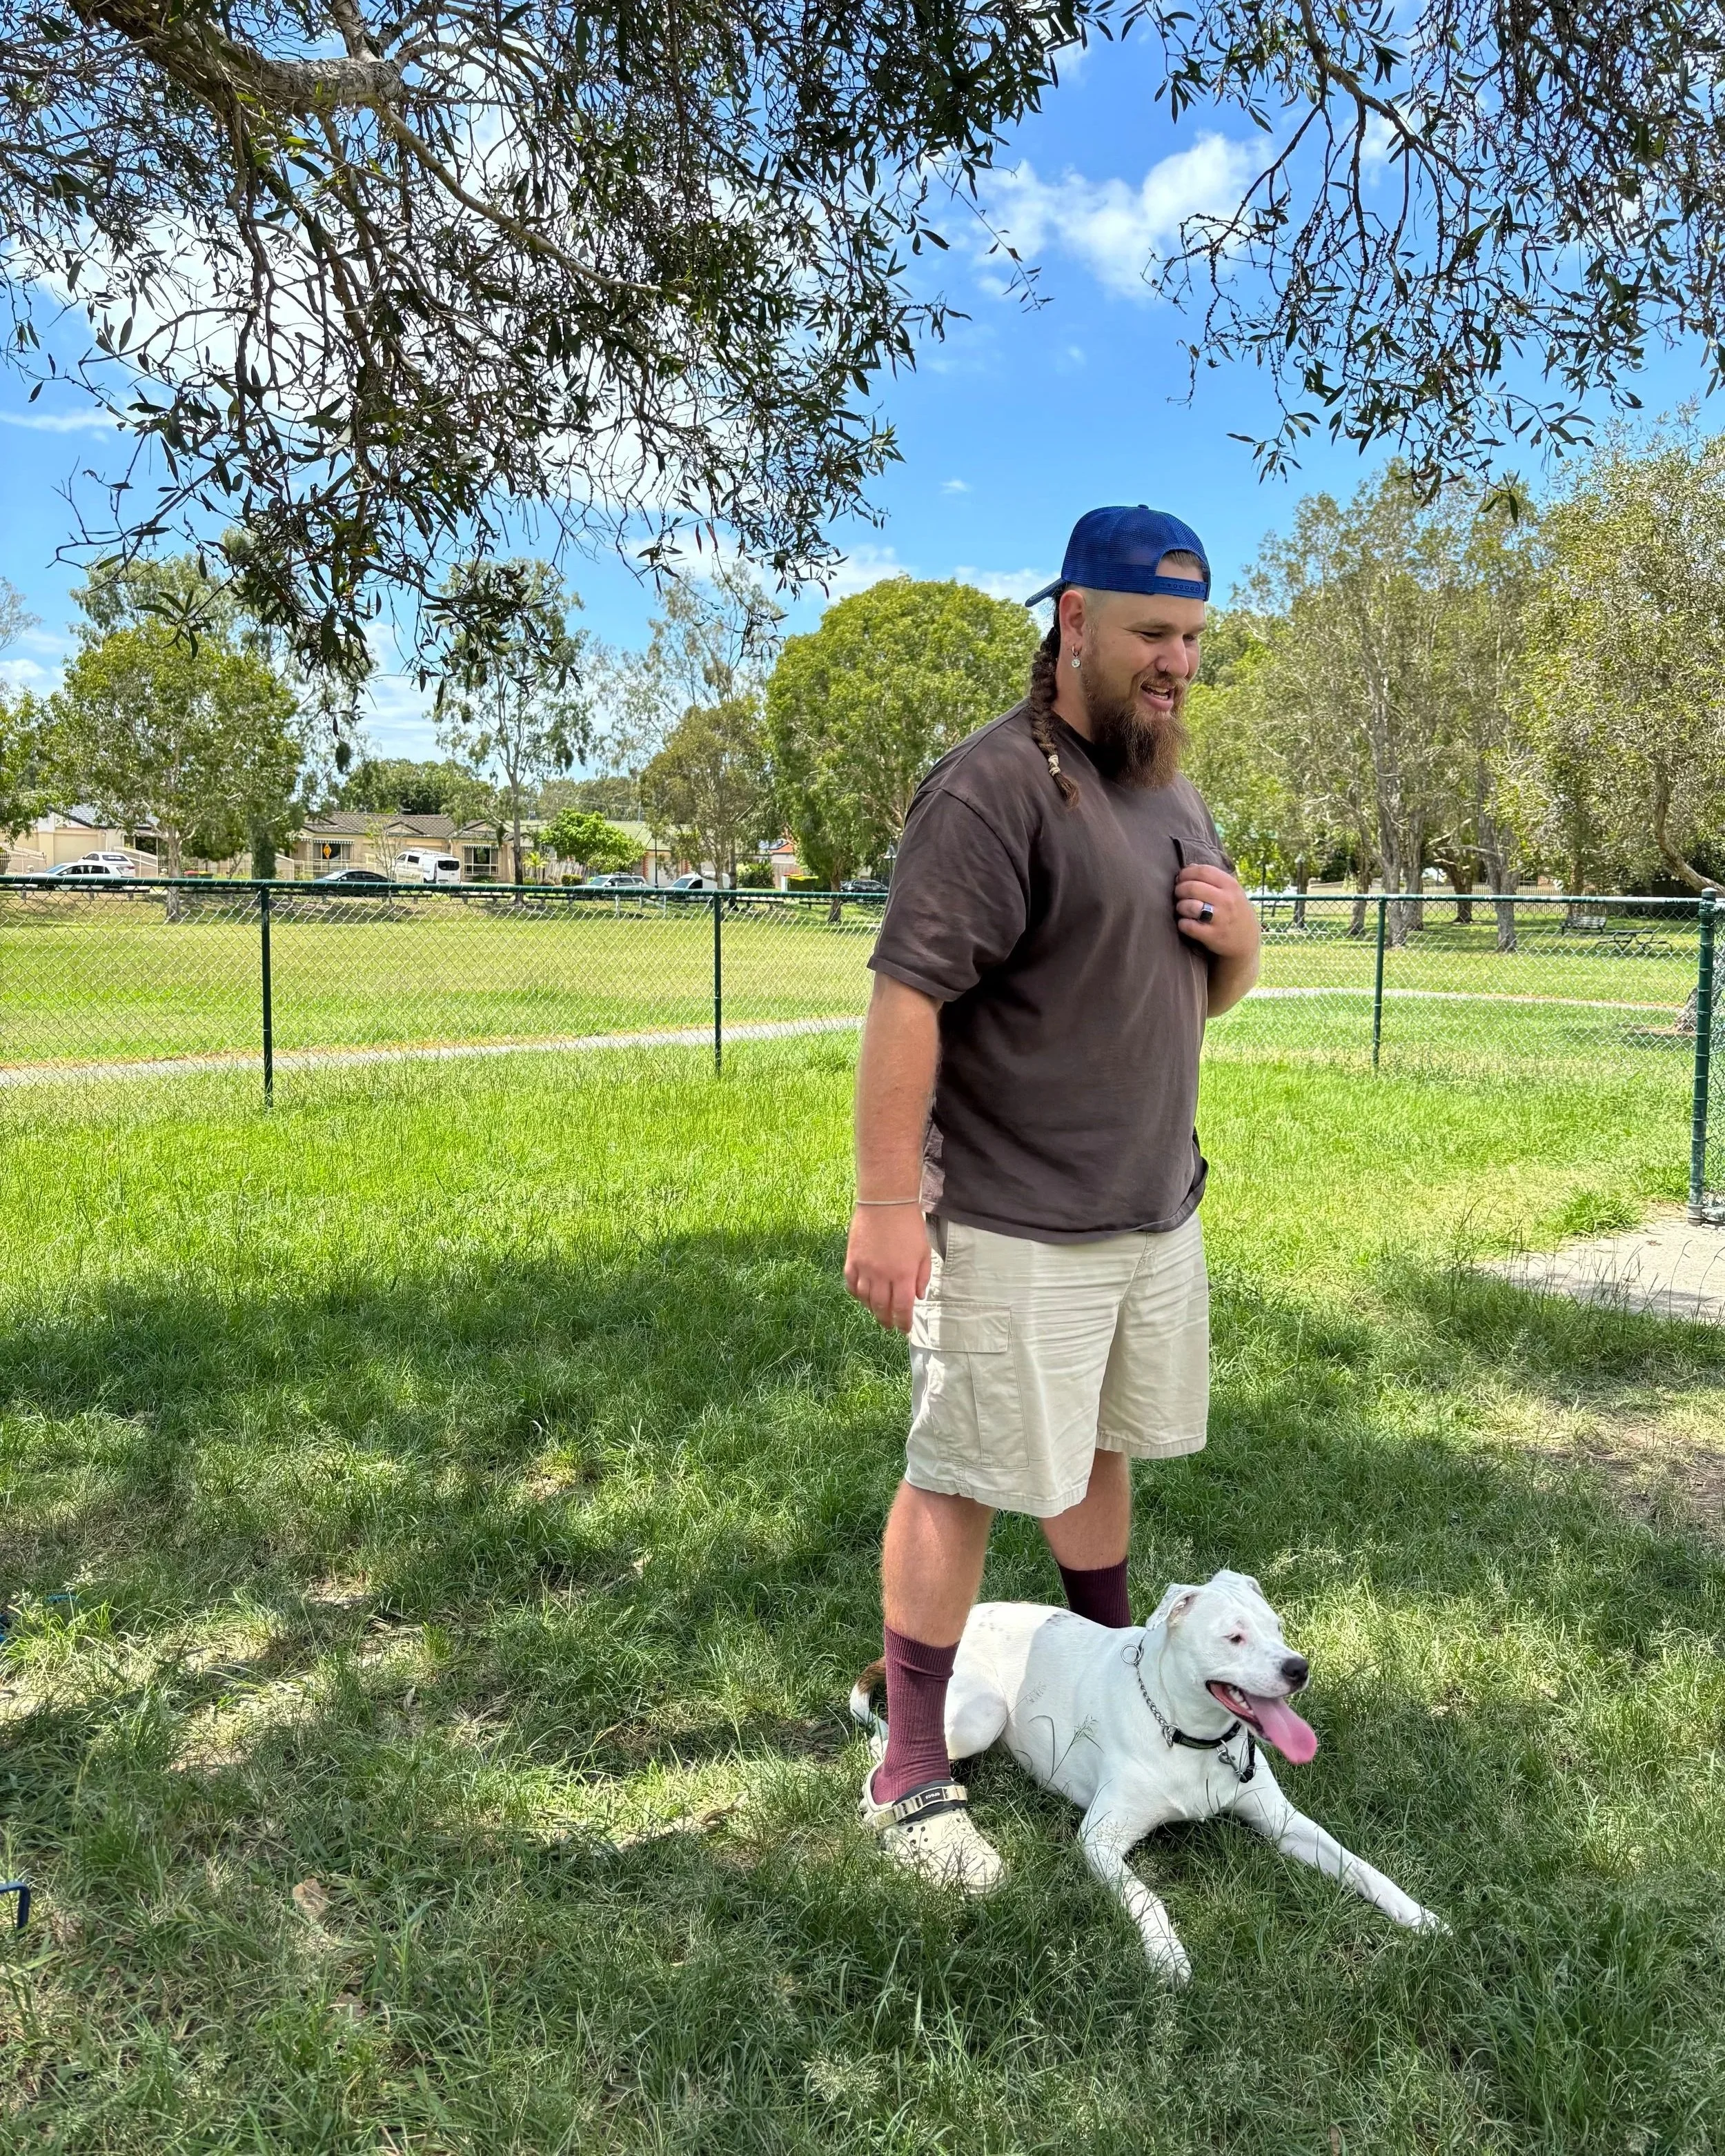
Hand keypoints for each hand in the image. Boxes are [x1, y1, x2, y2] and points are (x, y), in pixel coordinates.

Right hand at [844, 1204, 931, 1332]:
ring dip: (872, 1310)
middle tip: (890, 1326)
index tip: (904, 1330)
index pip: (903, 1308)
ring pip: (865, 1299)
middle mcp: (882, 1276)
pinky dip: (856, 1294)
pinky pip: (851, 1284)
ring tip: (877, 1313)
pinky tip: (862, 1297)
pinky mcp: (851, 1260)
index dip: (903, 1323)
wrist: (885, 1202)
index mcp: (903, 1275)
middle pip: (882, 1308)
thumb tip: (918, 1297)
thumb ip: (922, 1276)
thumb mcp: (924, 1251)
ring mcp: (864, 1269)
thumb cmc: (909, 1225)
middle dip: (887, 1320)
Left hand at [1174, 863, 1258, 960]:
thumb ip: (1213, 878)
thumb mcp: (1232, 891)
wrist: (1247, 942)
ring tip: (1182, 908)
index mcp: (1231, 885)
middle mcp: (1227, 900)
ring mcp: (1221, 919)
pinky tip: (1186, 923)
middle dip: (1179, 889)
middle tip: (1178, 894)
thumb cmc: (1234, 911)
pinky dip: (1182, 924)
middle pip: (1192, 887)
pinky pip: (1188, 926)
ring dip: (1180, 906)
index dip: (1187, 873)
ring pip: (1189, 906)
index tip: (1181, 878)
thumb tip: (1189, 867)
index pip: (1203, 871)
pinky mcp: (1213, 936)